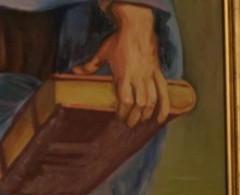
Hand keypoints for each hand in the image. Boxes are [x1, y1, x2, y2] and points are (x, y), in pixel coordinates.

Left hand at [73, 3, 169, 126]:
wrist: (138, 25)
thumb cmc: (118, 39)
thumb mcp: (102, 52)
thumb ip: (90, 65)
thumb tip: (75, 71)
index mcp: (124, 75)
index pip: (125, 100)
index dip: (122, 112)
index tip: (118, 118)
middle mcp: (139, 77)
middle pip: (139, 104)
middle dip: (133, 117)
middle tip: (128, 125)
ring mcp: (150, 75)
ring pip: (151, 100)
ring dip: (146, 114)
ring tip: (140, 121)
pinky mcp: (158, 71)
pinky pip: (164, 91)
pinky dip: (164, 106)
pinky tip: (161, 118)